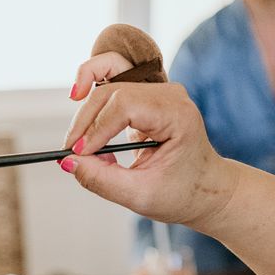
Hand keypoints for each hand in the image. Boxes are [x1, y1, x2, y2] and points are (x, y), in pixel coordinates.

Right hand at [60, 53, 237, 235]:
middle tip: (71, 151)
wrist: (207, 189)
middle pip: (112, 89)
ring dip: (87, 103)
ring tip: (76, 131)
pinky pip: (113, 82)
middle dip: (85, 119)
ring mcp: (158, 90)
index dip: (96, 128)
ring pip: (109, 79)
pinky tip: (81, 108)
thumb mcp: (140, 195)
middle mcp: (169, 95)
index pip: (125, 105)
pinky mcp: (146, 95)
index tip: (79, 153)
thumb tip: (67, 162)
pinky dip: (93, 94)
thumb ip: (101, 179)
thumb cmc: (182, 193)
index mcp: (177, 115)